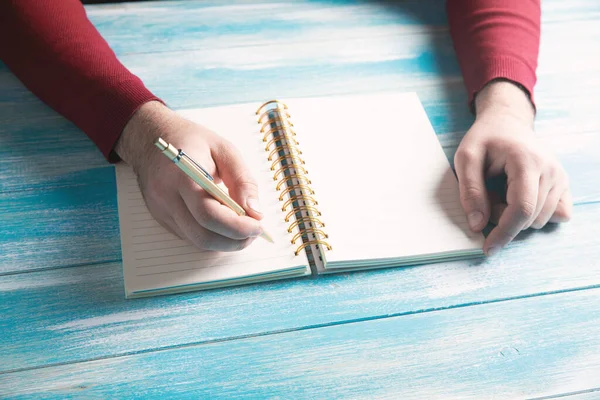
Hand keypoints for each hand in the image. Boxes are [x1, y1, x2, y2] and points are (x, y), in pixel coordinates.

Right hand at [115, 101, 263, 250]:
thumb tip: (255, 212)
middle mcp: (167, 197)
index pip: (209, 215)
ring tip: (243, 229)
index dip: (237, 227)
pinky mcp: (161, 218)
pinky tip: (224, 224)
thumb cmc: (190, 141)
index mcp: (182, 176)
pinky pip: (190, 236)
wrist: (149, 138)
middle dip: (234, 240)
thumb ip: (242, 181)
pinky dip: (212, 236)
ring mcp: (161, 211)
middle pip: (203, 235)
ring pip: (197, 241)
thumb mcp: (224, 150)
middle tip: (254, 232)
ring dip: (225, 242)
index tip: (258, 226)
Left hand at [454, 81, 571, 255]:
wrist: (507, 123)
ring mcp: (561, 178)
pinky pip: (555, 216)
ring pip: (540, 220)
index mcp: (527, 162)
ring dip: (516, 216)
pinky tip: (519, 197)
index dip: (504, 233)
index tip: (488, 248)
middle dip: (502, 218)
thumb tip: (477, 225)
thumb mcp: (466, 158)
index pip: (522, 209)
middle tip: (487, 195)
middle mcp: (551, 171)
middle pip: (528, 218)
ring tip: (502, 191)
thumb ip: (470, 191)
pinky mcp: (564, 185)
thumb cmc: (485, 139)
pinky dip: (534, 215)